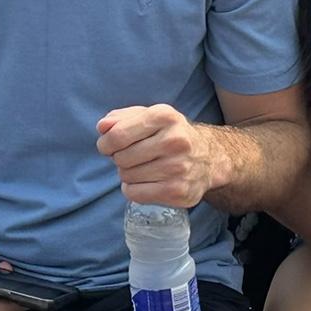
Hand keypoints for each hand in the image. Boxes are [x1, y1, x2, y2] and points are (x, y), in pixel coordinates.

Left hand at [97, 104, 218, 206]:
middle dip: (119, 159)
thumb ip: (121, 118)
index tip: (109, 146)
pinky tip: (145, 182)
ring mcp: (178, 168)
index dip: (106, 144)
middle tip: (133, 157)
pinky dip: (133, 190)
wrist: (208, 158)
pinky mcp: (179, 191)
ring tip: (143, 168)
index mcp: (165, 116)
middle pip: (121, 158)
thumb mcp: (149, 117)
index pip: (117, 135)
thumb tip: (102, 127)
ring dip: (128, 174)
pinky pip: (135, 194)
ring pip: (127, 177)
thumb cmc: (170, 135)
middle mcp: (175, 141)